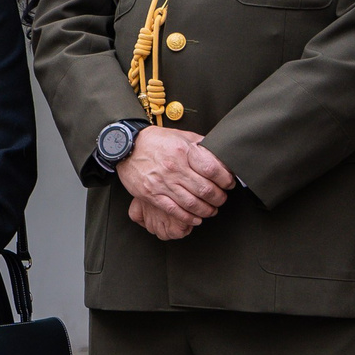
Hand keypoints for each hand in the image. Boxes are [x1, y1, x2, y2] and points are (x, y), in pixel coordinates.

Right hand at [116, 125, 232, 237]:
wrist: (126, 146)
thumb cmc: (155, 141)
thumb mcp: (180, 135)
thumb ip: (200, 145)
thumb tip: (219, 153)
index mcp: (183, 151)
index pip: (212, 169)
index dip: (225, 179)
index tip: (228, 183)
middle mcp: (174, 168)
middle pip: (205, 190)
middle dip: (218, 198)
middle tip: (221, 199)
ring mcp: (162, 183)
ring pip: (191, 203)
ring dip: (206, 210)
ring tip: (211, 210)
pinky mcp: (152, 194)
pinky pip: (174, 210)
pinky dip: (188, 218)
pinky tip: (195, 219)